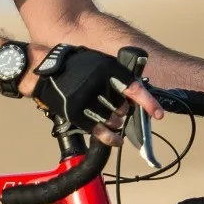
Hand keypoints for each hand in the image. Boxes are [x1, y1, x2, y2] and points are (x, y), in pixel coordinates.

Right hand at [29, 45, 163, 146]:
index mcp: (106, 68)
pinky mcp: (75, 113)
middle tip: (120, 108)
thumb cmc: (75, 67)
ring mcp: (85, 99)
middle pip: (122, 107)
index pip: (133, 87)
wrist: (45, 71)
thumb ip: (116, 77)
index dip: (147, 102)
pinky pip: (98, 131)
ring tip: (111, 117)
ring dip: (116, 122)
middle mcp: (96, 84)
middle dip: (124, 110)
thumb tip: (134, 97)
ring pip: (112, 119)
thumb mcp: (99, 63)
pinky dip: (111, 138)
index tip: (158, 114)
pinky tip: (117, 140)